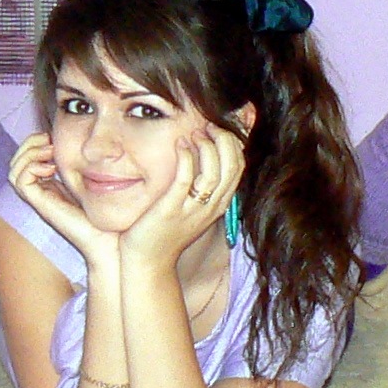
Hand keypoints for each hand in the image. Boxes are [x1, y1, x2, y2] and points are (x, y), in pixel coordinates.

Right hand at [9, 133, 119, 262]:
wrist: (110, 242)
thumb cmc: (111, 216)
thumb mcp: (103, 183)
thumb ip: (94, 166)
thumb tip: (95, 144)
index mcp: (55, 185)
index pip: (31, 158)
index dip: (37, 142)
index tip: (56, 136)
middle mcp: (44, 191)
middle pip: (18, 161)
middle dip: (29, 143)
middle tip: (49, 139)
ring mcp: (41, 199)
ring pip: (14, 169)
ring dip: (28, 153)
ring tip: (49, 150)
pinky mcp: (41, 205)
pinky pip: (20, 181)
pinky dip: (30, 167)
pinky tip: (51, 167)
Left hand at [120, 124, 244, 267]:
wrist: (148, 261)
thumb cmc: (167, 231)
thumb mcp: (192, 208)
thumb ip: (202, 186)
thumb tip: (205, 157)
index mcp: (219, 205)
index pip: (239, 167)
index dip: (232, 143)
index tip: (217, 129)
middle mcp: (211, 207)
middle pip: (232, 166)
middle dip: (223, 140)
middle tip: (207, 126)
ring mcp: (192, 209)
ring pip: (214, 173)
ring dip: (206, 147)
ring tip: (194, 133)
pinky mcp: (171, 210)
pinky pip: (186, 179)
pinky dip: (186, 158)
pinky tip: (179, 145)